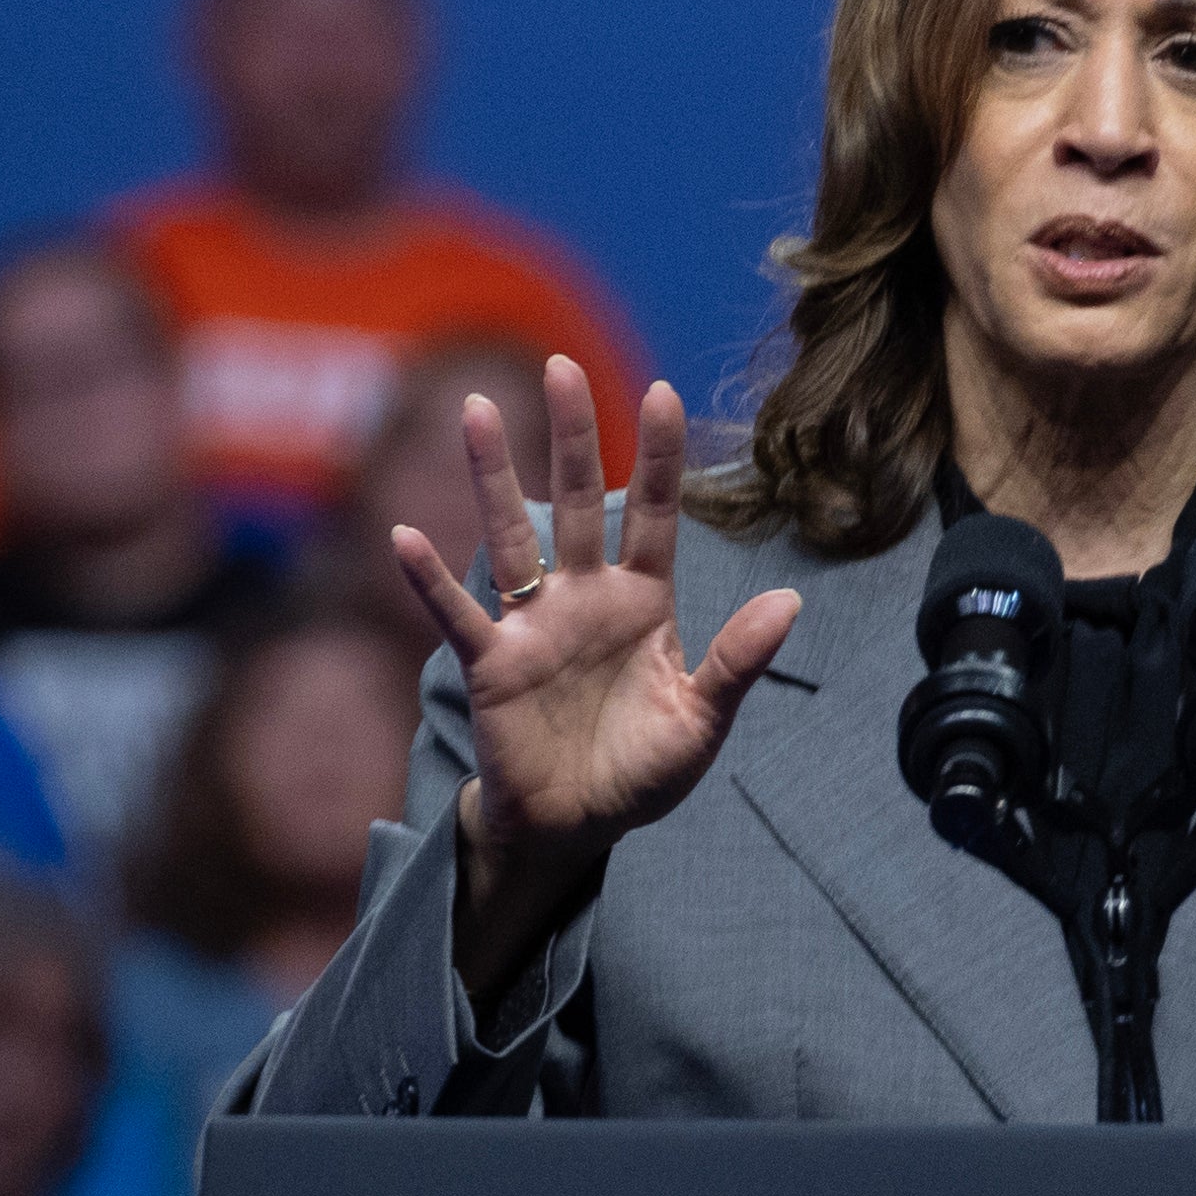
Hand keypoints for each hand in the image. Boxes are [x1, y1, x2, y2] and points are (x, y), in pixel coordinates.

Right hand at [389, 358, 799, 962]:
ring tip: (479, 411)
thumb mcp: (702, 723)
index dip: (659, 458)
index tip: (663, 392)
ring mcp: (535, 627)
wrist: (576, 830)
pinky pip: (457, 616)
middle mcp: (586, 600)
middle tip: (561, 365)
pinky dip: (430, 582)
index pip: (656, 517)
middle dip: (573, 436)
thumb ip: (739, 661)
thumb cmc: (639, 773)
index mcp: (645, 606)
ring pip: (513, 537)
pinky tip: (405, 539)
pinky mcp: (493, 666)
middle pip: (580, 502)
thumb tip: (790, 599)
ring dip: (495, 477)